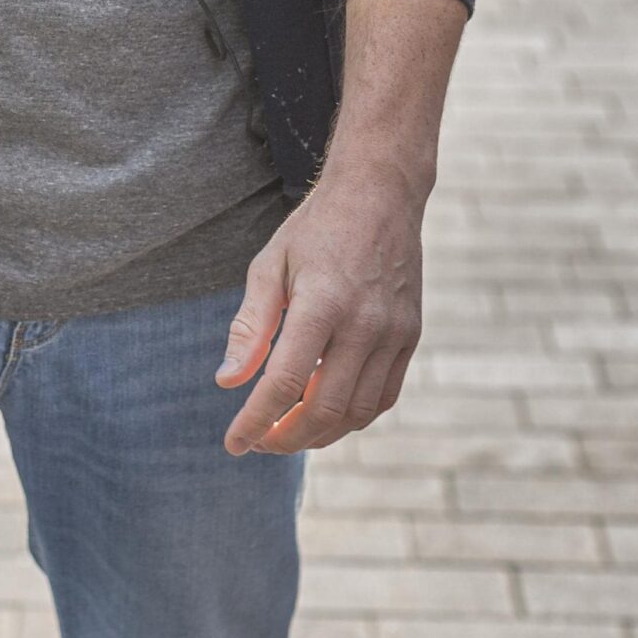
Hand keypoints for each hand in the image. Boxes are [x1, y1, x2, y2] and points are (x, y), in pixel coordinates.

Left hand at [216, 159, 423, 455]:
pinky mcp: (411, 337)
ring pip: (356, 413)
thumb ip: (250, 326)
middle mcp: (364, 324)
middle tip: (259, 440)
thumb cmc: (316, 229)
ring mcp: (394, 334)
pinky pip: (383, 398)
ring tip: (287, 429)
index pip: (284, 382)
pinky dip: (352, 417)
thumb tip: (227, 381)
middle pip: (323, 409)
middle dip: (286, 438)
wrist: (380, 194)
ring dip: (319, 433)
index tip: (233, 443)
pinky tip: (325, 412)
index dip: (255, 421)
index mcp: (322, 302)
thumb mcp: (270, 264)